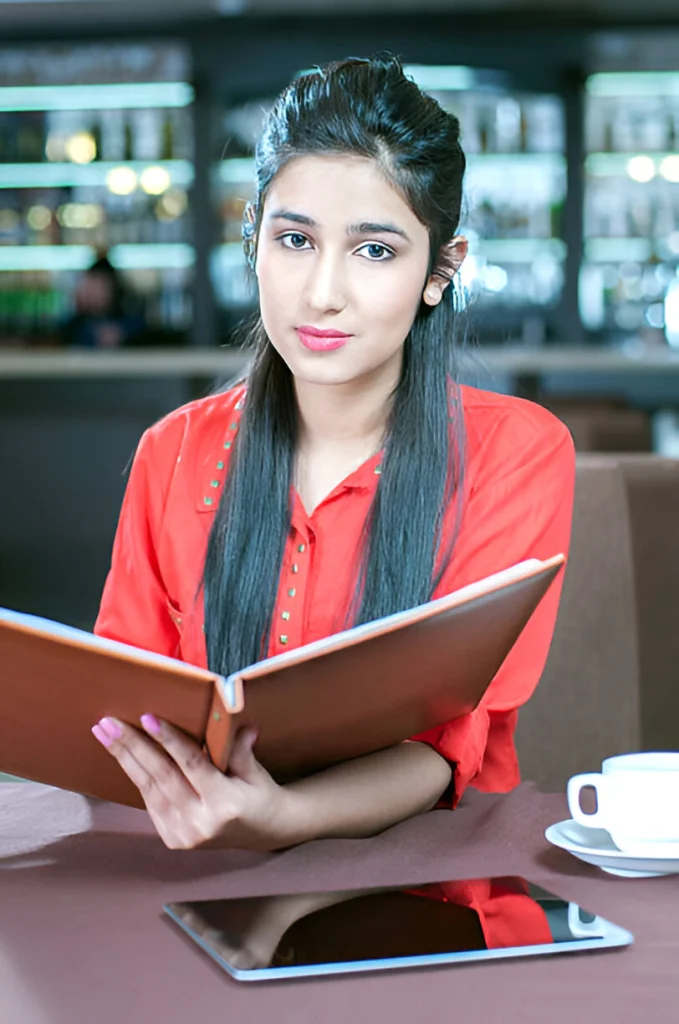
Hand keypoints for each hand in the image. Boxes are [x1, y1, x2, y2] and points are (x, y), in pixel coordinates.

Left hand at [91, 715, 298, 850]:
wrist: (265, 832)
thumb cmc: (260, 794)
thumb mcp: (255, 770)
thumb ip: (238, 747)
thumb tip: (229, 716)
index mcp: (225, 804)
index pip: (192, 766)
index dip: (169, 741)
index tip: (148, 718)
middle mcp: (201, 823)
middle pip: (161, 776)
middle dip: (132, 746)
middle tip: (109, 722)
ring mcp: (184, 835)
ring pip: (148, 789)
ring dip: (125, 758)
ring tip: (105, 734)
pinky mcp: (173, 839)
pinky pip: (150, 801)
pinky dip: (136, 776)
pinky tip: (123, 755)